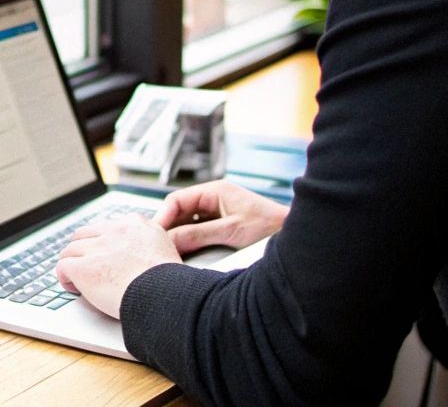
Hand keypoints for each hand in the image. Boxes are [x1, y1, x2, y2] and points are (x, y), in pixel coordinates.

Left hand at [55, 214, 180, 317]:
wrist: (164, 294)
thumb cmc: (170, 281)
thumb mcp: (166, 248)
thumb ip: (149, 241)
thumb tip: (141, 252)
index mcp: (135, 224)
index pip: (107, 226)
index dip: (101, 242)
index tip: (102, 254)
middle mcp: (114, 231)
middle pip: (85, 234)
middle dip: (82, 250)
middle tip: (85, 265)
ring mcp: (97, 248)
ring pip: (71, 250)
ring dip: (72, 263)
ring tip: (77, 279)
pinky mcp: (84, 268)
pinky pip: (63, 266)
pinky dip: (65, 277)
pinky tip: (73, 287)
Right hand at [154, 181, 287, 253]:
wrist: (294, 238)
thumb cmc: (269, 227)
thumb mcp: (230, 231)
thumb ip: (198, 235)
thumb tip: (169, 240)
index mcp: (214, 191)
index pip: (177, 200)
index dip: (163, 217)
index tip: (154, 235)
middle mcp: (213, 201)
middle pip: (179, 213)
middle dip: (168, 229)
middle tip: (157, 247)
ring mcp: (217, 215)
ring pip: (187, 225)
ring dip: (179, 238)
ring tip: (169, 253)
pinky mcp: (222, 229)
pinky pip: (198, 234)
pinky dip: (190, 244)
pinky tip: (186, 256)